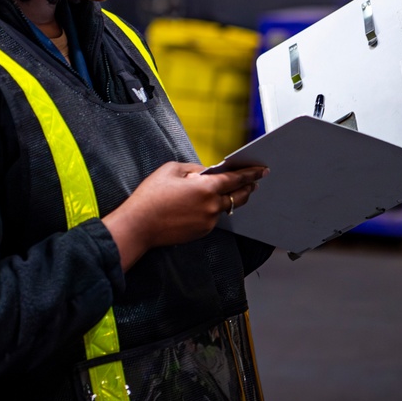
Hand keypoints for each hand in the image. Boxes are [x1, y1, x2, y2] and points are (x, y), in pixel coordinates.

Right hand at [102, 161, 267, 270]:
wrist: (140, 225)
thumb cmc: (152, 196)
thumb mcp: (172, 170)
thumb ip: (194, 169)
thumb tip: (205, 173)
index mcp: (206, 187)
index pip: (236, 179)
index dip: (251, 173)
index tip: (261, 170)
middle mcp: (211, 206)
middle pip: (239, 196)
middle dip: (248, 188)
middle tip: (253, 182)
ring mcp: (208, 221)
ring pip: (226, 207)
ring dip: (230, 198)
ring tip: (230, 191)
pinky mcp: (202, 232)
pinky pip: (214, 217)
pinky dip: (214, 209)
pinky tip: (206, 204)